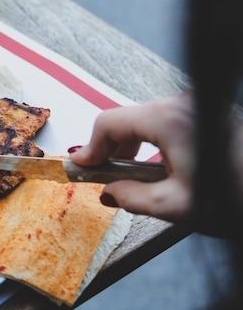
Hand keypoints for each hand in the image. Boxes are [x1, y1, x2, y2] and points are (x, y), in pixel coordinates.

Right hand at [69, 92, 195, 223]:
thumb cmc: (239, 194)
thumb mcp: (177, 205)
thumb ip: (132, 198)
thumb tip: (110, 193)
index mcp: (170, 119)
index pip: (109, 123)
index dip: (90, 147)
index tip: (82, 165)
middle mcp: (184, 104)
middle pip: (127, 120)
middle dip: (111, 149)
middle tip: (103, 175)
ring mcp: (197, 106)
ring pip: (147, 120)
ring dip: (132, 146)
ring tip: (130, 174)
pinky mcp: (208, 113)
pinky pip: (167, 121)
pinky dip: (153, 141)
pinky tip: (155, 165)